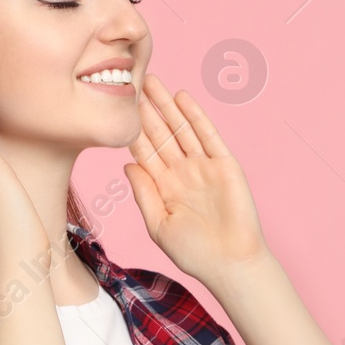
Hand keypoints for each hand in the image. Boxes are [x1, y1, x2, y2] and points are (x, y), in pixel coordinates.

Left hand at [124, 76, 267, 286]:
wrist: (230, 264)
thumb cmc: (194, 253)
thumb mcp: (158, 224)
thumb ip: (143, 193)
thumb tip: (127, 164)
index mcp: (163, 187)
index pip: (144, 151)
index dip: (130, 130)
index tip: (115, 108)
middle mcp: (182, 173)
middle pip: (160, 134)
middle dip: (146, 110)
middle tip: (130, 81)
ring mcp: (204, 167)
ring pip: (181, 129)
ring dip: (167, 106)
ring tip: (152, 81)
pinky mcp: (225, 166)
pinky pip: (208, 136)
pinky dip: (196, 116)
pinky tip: (182, 99)